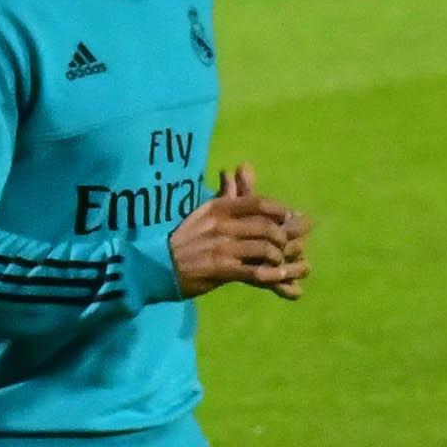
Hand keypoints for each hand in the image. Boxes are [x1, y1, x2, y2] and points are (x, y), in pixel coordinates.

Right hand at [169, 162, 310, 300]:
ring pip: (266, 249)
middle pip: (267, 227)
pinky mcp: (221, 269)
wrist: (158, 266)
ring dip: (277, 258)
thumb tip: (234, 170)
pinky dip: (271, 275)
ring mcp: (222, 247)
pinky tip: (275, 276)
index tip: (288, 218)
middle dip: (283, 238)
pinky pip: (256, 272)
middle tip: (285, 246)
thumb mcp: (202, 213)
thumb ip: (224, 196)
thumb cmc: (184, 240)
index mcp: (218, 208)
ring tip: (277, 262)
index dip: (279, 211)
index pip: (259, 203)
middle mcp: (222, 225)